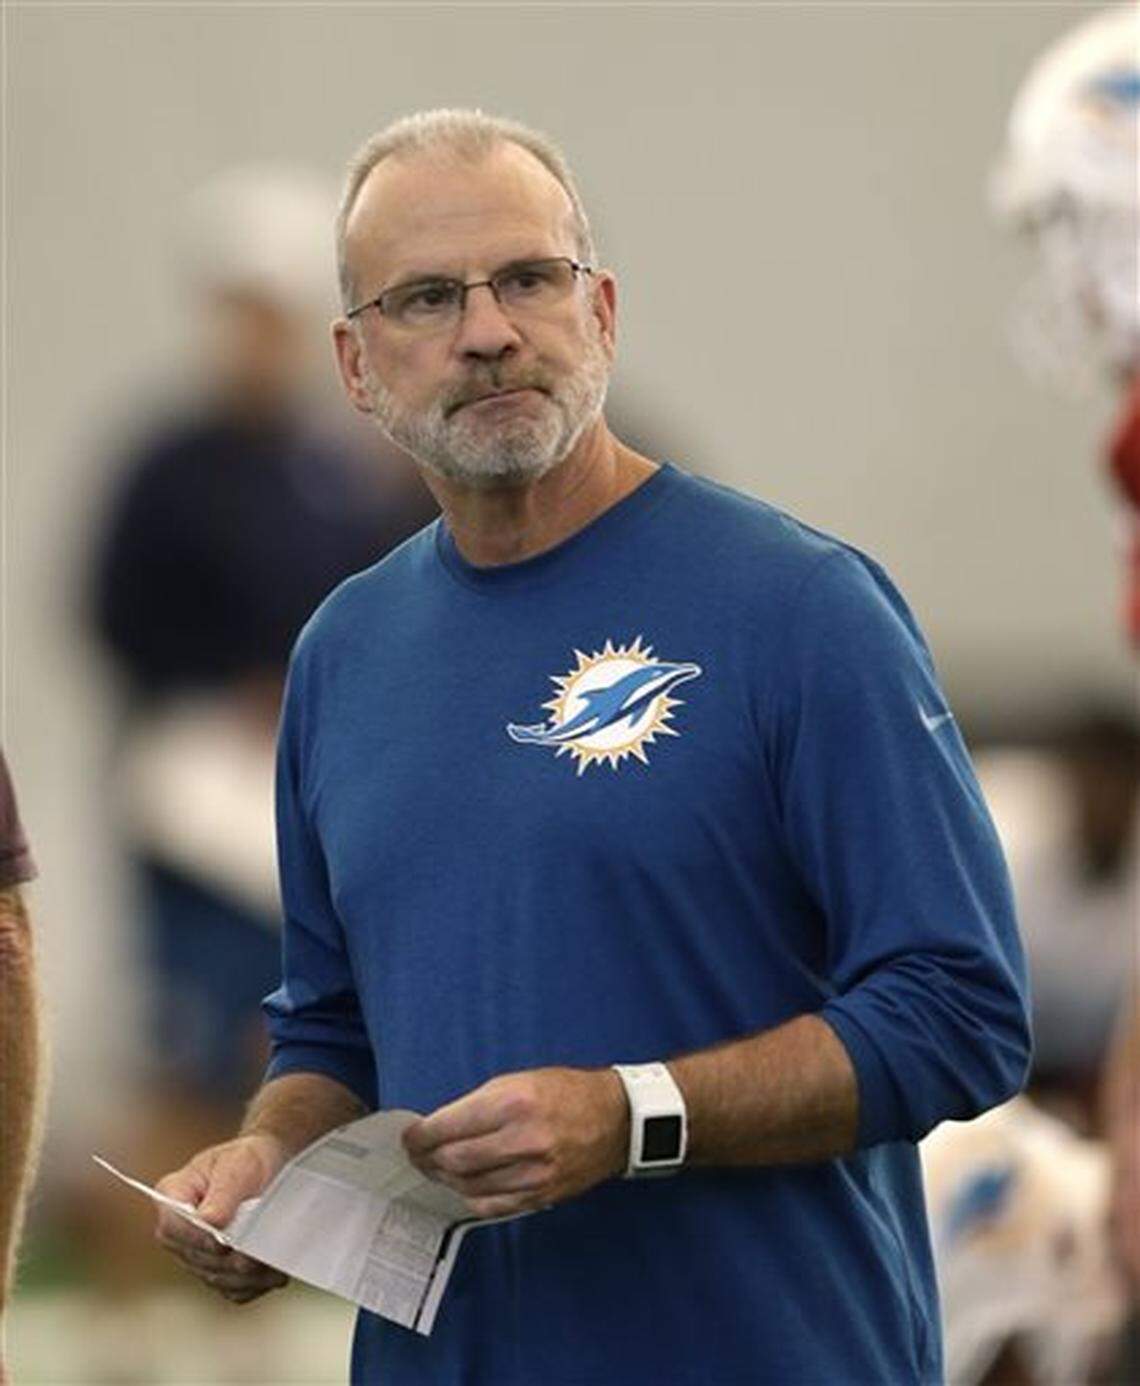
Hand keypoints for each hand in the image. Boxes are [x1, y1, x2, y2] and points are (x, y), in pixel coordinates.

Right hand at [154, 1134, 289, 1303]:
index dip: (198, 1239)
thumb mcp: (237, 1165)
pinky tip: (271, 1274)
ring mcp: (196, 1254)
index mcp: (172, 1196)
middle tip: (259, 1256)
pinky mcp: (216, 1270)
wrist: (267, 1167)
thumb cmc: (247, 1159)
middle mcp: (178, 1231)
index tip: (224, 1243)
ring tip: (274, 1266)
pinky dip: (253, 1285)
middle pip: (196, 1258)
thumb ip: (222, 1195)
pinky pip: (231, 1289)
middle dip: (230, 1261)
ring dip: (246, 1277)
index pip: (172, 1227)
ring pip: (215, 1278)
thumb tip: (208, 1223)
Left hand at [402, 1067, 628, 1218]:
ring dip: (445, 1180)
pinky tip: (464, 1186)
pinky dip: (471, 1197)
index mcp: (513, 1101)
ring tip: (436, 1169)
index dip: (421, 1136)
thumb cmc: (565, 1092)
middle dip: (426, 1159)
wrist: (617, 1119)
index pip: (449, 1127)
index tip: (410, 1137)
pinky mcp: (542, 1195)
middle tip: (417, 1155)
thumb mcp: (519, 1080)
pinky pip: (492, 1205)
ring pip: (469, 1186)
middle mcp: (522, 1139)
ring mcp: (533, 1173)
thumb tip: (440, 1126)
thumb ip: (479, 1104)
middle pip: (453, 1161)